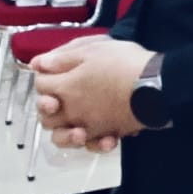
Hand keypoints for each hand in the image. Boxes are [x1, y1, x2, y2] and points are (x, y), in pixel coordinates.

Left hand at [34, 37, 152, 147]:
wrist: (154, 84)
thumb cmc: (123, 62)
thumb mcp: (93, 49)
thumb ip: (62, 58)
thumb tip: (38, 64)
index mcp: (65, 87)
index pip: (41, 85)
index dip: (45, 74)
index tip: (56, 67)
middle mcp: (72, 110)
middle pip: (46, 115)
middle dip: (48, 105)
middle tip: (61, 94)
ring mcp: (89, 124)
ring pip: (64, 137)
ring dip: (66, 131)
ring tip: (77, 122)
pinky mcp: (107, 132)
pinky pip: (92, 144)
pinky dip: (94, 142)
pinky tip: (104, 135)